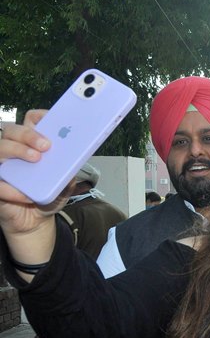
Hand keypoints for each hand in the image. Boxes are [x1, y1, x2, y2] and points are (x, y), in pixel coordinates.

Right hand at [0, 110, 64, 234]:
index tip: (49, 119)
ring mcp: (2, 166)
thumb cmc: (48, 196)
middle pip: (13, 130)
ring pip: (1, 148)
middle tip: (46, 145)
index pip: (30, 121)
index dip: (39, 116)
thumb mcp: (64, 186)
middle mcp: (14, 151)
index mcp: (31, 145)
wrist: (36, 221)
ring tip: (36, 159)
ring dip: (18, 150)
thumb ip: (68, 175)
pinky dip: (12, 189)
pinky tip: (26, 195)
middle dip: (29, 134)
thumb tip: (74, 165)